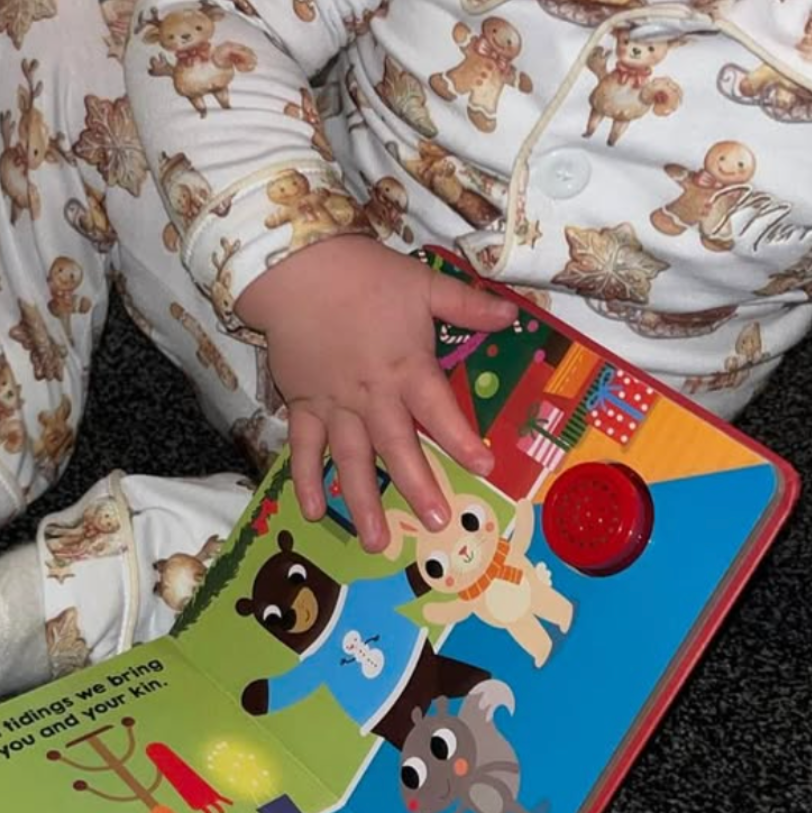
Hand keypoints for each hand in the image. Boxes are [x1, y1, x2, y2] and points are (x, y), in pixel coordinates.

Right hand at [235, 237, 514, 550]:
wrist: (298, 269)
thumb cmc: (365, 275)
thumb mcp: (423, 283)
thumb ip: (467, 305)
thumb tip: (512, 316)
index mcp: (407, 368)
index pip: (439, 411)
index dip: (462, 440)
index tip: (485, 468)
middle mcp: (373, 396)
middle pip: (398, 448)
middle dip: (419, 487)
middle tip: (438, 523)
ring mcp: (336, 405)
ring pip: (352, 461)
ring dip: (364, 502)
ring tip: (376, 543)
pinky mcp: (304, 405)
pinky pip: (304, 449)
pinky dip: (306, 481)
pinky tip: (314, 513)